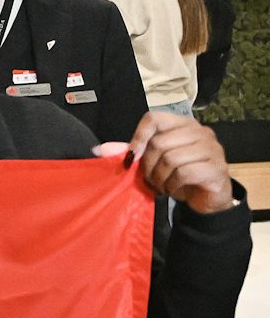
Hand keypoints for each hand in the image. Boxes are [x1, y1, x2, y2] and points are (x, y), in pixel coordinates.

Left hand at [108, 112, 235, 214]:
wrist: (206, 198)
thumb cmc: (179, 176)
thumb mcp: (153, 163)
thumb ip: (131, 153)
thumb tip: (100, 149)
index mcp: (183, 125)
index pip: (154, 118)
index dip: (138, 137)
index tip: (132, 157)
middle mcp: (200, 132)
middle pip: (159, 142)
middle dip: (148, 166)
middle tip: (151, 179)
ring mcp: (212, 149)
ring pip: (171, 158)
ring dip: (160, 178)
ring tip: (162, 185)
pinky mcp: (217, 168)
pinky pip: (184, 173)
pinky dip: (172, 185)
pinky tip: (173, 189)